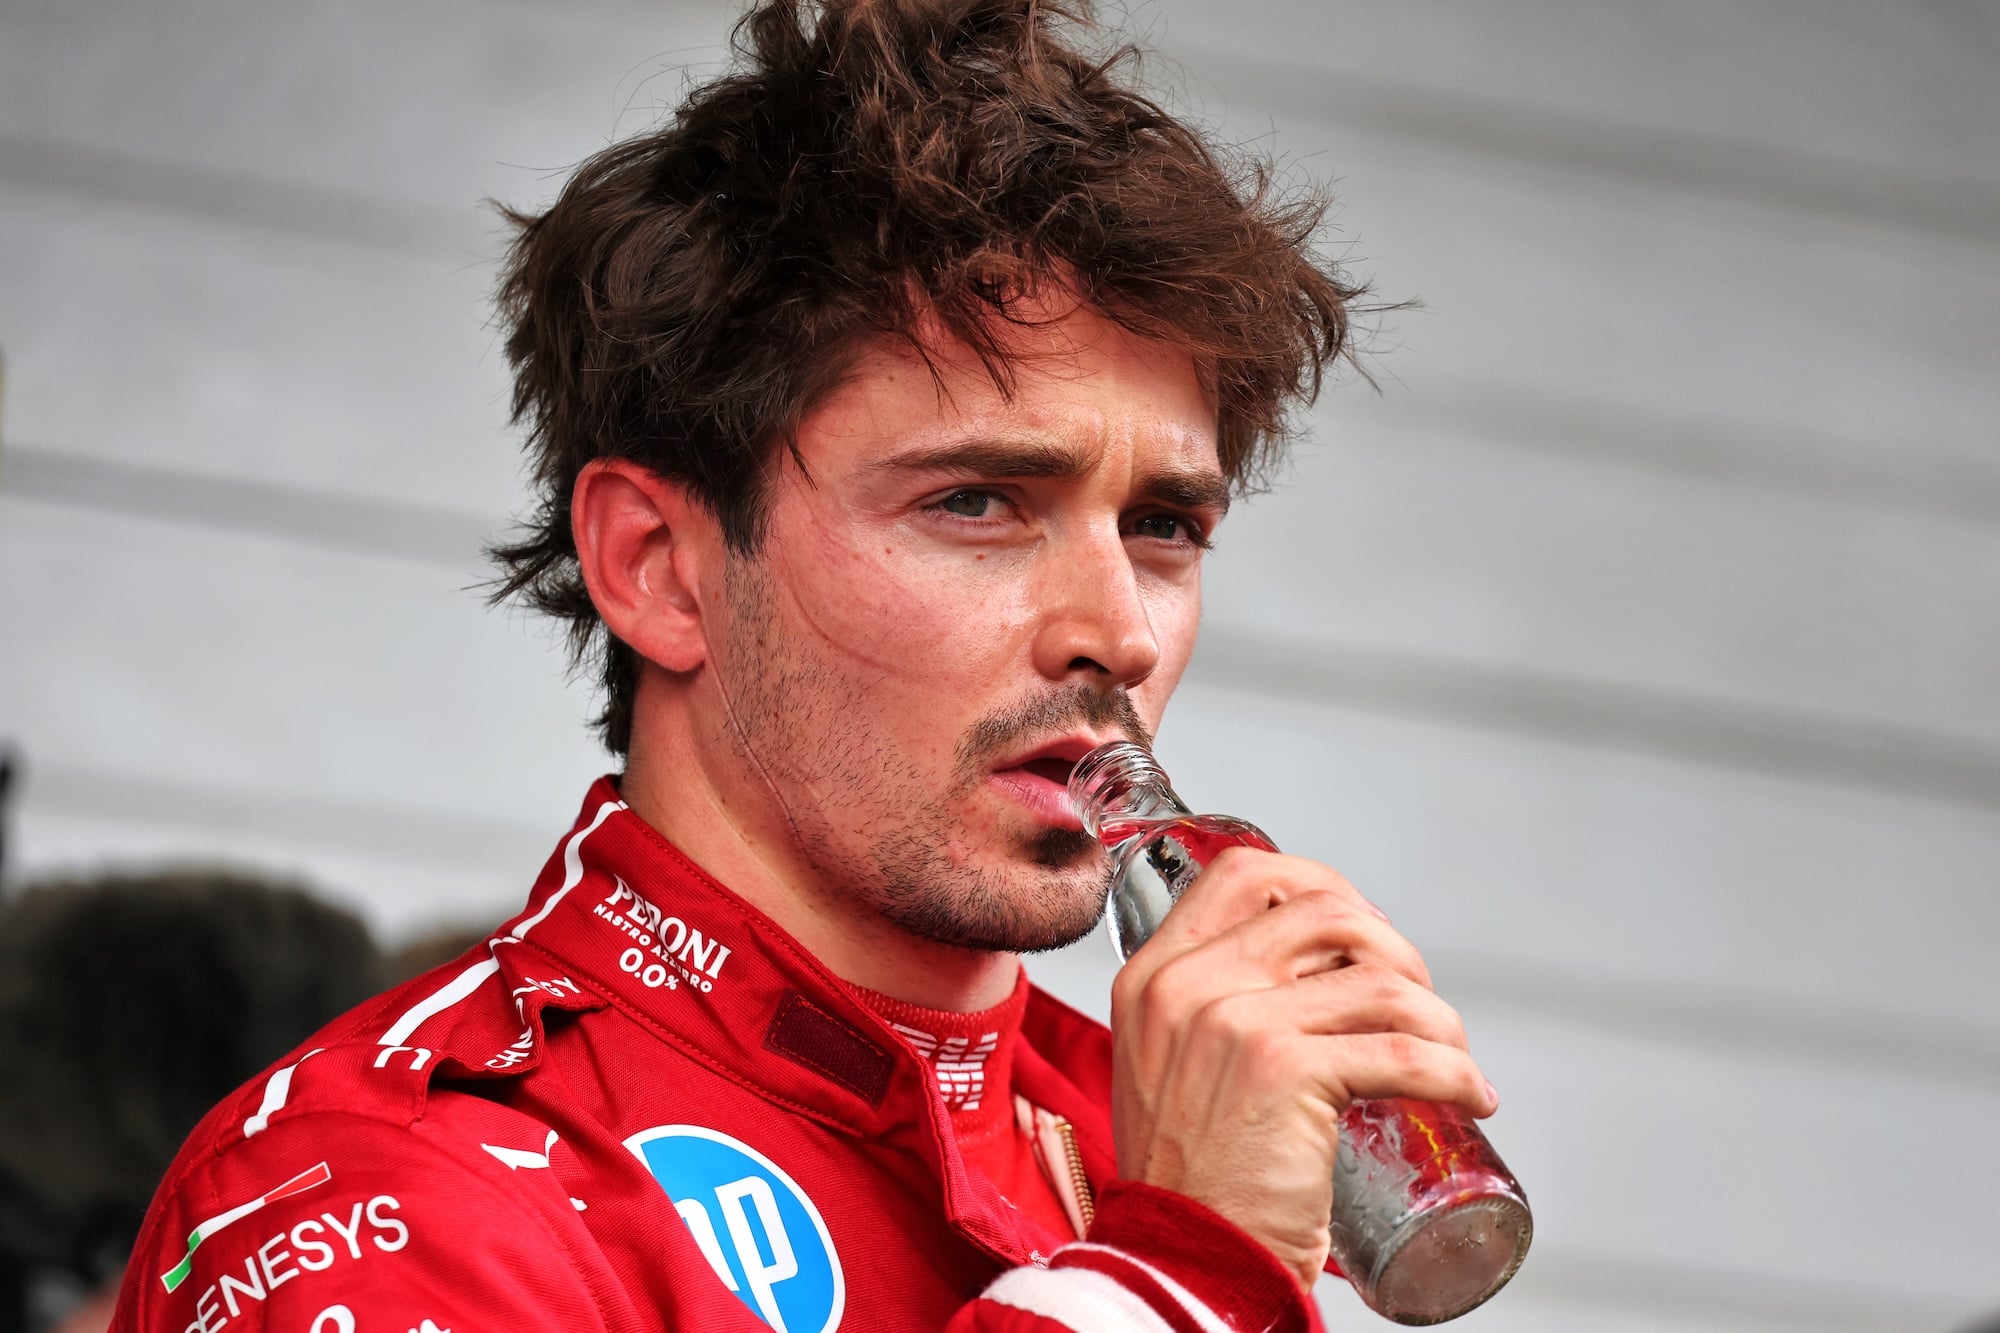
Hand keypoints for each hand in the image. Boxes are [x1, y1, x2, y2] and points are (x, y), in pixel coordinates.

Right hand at [1106, 848, 1496, 1290]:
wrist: (1184, 1263)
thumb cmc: (1191, 1182)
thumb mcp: (1170, 1066)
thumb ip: (1209, 1010)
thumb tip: (1309, 975)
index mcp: (1153, 974)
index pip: (1243, 873)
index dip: (1319, 883)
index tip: (1362, 929)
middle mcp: (1186, 985)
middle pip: (1323, 908)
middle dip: (1393, 946)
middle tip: (1417, 999)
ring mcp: (1233, 1021)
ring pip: (1378, 979)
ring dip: (1439, 1016)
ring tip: (1453, 1054)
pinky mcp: (1285, 1070)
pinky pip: (1404, 1052)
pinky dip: (1455, 1070)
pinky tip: (1470, 1092)